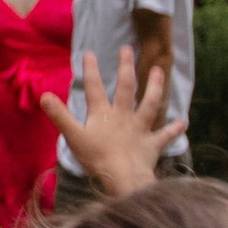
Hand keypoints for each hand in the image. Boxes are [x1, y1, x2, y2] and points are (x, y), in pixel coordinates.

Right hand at [38, 46, 168, 200]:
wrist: (123, 178)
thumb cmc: (97, 158)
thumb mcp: (73, 137)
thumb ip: (59, 116)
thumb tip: (44, 95)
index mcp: (102, 114)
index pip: (94, 88)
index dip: (91, 70)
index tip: (90, 53)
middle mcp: (123, 116)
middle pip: (125, 87)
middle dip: (125, 67)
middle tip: (127, 49)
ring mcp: (140, 129)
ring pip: (149, 104)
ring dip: (154, 87)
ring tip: (158, 71)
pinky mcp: (152, 144)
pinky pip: (165, 135)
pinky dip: (174, 129)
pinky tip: (183, 122)